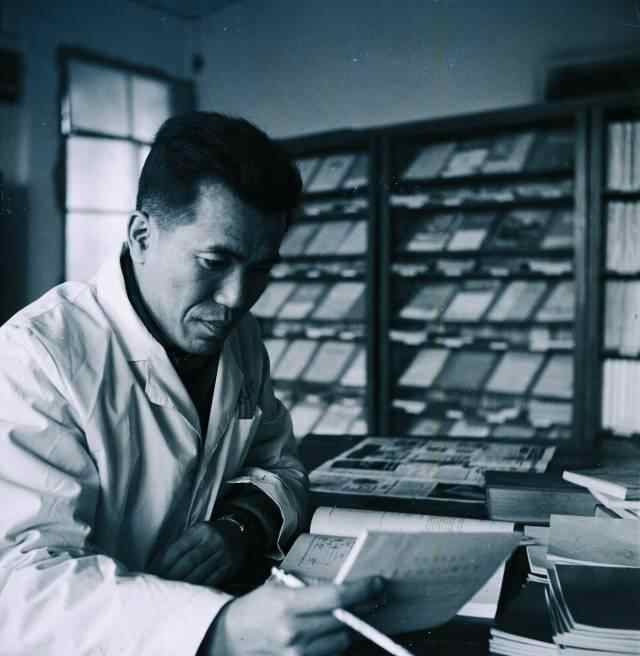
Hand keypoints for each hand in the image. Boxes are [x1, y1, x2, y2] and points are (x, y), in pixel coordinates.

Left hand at [148, 520, 246, 586]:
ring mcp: (222, 554)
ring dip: (184, 585)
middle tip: (160, 588)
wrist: (238, 532)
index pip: (178, 549)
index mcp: (200, 530)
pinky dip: (199, 588)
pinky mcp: (229, 566)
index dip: (163, 564)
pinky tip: (189, 594)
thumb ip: (182, 545)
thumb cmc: (210, 535)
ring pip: (199, 573)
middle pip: (188, 562)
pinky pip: (212, 580)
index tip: (152, 575)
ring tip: (171, 594)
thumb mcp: (197, 532)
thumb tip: (158, 566)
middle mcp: (212, 541)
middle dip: (172, 577)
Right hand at [201, 576, 384, 655]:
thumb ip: (310, 586)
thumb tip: (346, 582)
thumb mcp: (279, 586)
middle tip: (373, 595)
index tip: (378, 583)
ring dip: (348, 627)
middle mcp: (294, 632)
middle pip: (344, 621)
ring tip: (346, 615)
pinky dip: (335, 643)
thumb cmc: (257, 607)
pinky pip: (331, 655)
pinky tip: (330, 633)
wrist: (232, 638)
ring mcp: (297, 654)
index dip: (363, 590)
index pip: (337, 597)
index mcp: (288, 604)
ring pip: (342, 641)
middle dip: (362, 607)